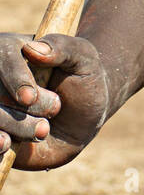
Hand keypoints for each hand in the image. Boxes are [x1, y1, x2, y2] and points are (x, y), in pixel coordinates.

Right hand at [0, 34, 109, 168]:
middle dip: (26, 108)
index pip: (4, 58)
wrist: (85, 116)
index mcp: (13, 50)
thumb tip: (32, 48)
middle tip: (56, 109)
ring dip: (17, 128)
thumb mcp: (84, 57)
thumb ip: (63, 48)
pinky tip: (6, 146)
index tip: (29, 98)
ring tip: (44, 130)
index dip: (15, 79)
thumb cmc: (84, 79)